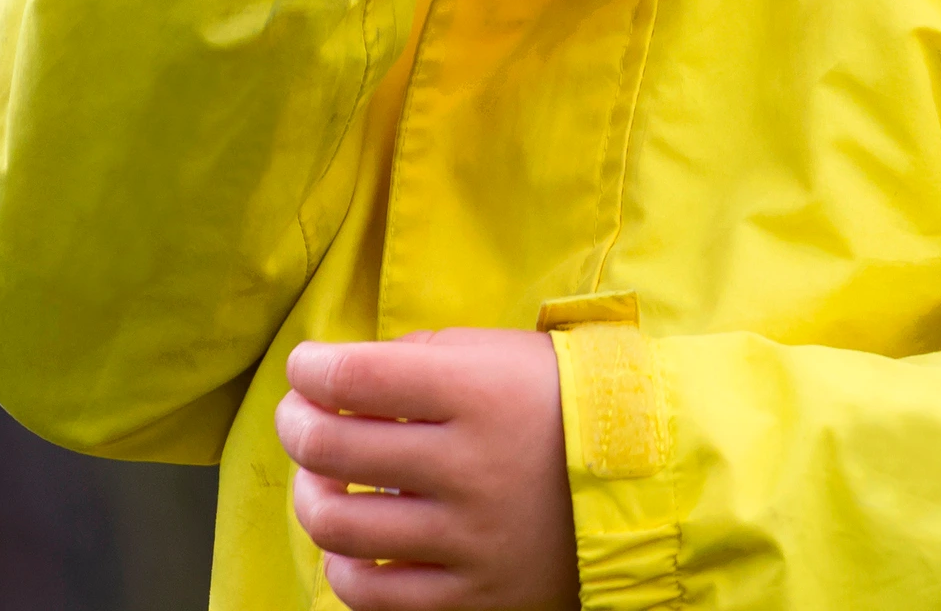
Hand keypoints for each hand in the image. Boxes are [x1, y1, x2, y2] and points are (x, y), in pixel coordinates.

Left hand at [276, 330, 578, 610]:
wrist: (646, 484)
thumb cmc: (559, 404)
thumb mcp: (497, 354)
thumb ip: (418, 358)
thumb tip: (342, 379)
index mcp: (476, 393)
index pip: (354, 378)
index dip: (309, 369)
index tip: (306, 368)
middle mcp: (469, 468)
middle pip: (330, 448)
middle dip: (294, 425)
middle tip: (299, 418)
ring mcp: (471, 540)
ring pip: (338, 526)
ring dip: (308, 496)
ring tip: (319, 482)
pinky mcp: (477, 598)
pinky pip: (375, 597)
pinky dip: (343, 569)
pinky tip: (349, 546)